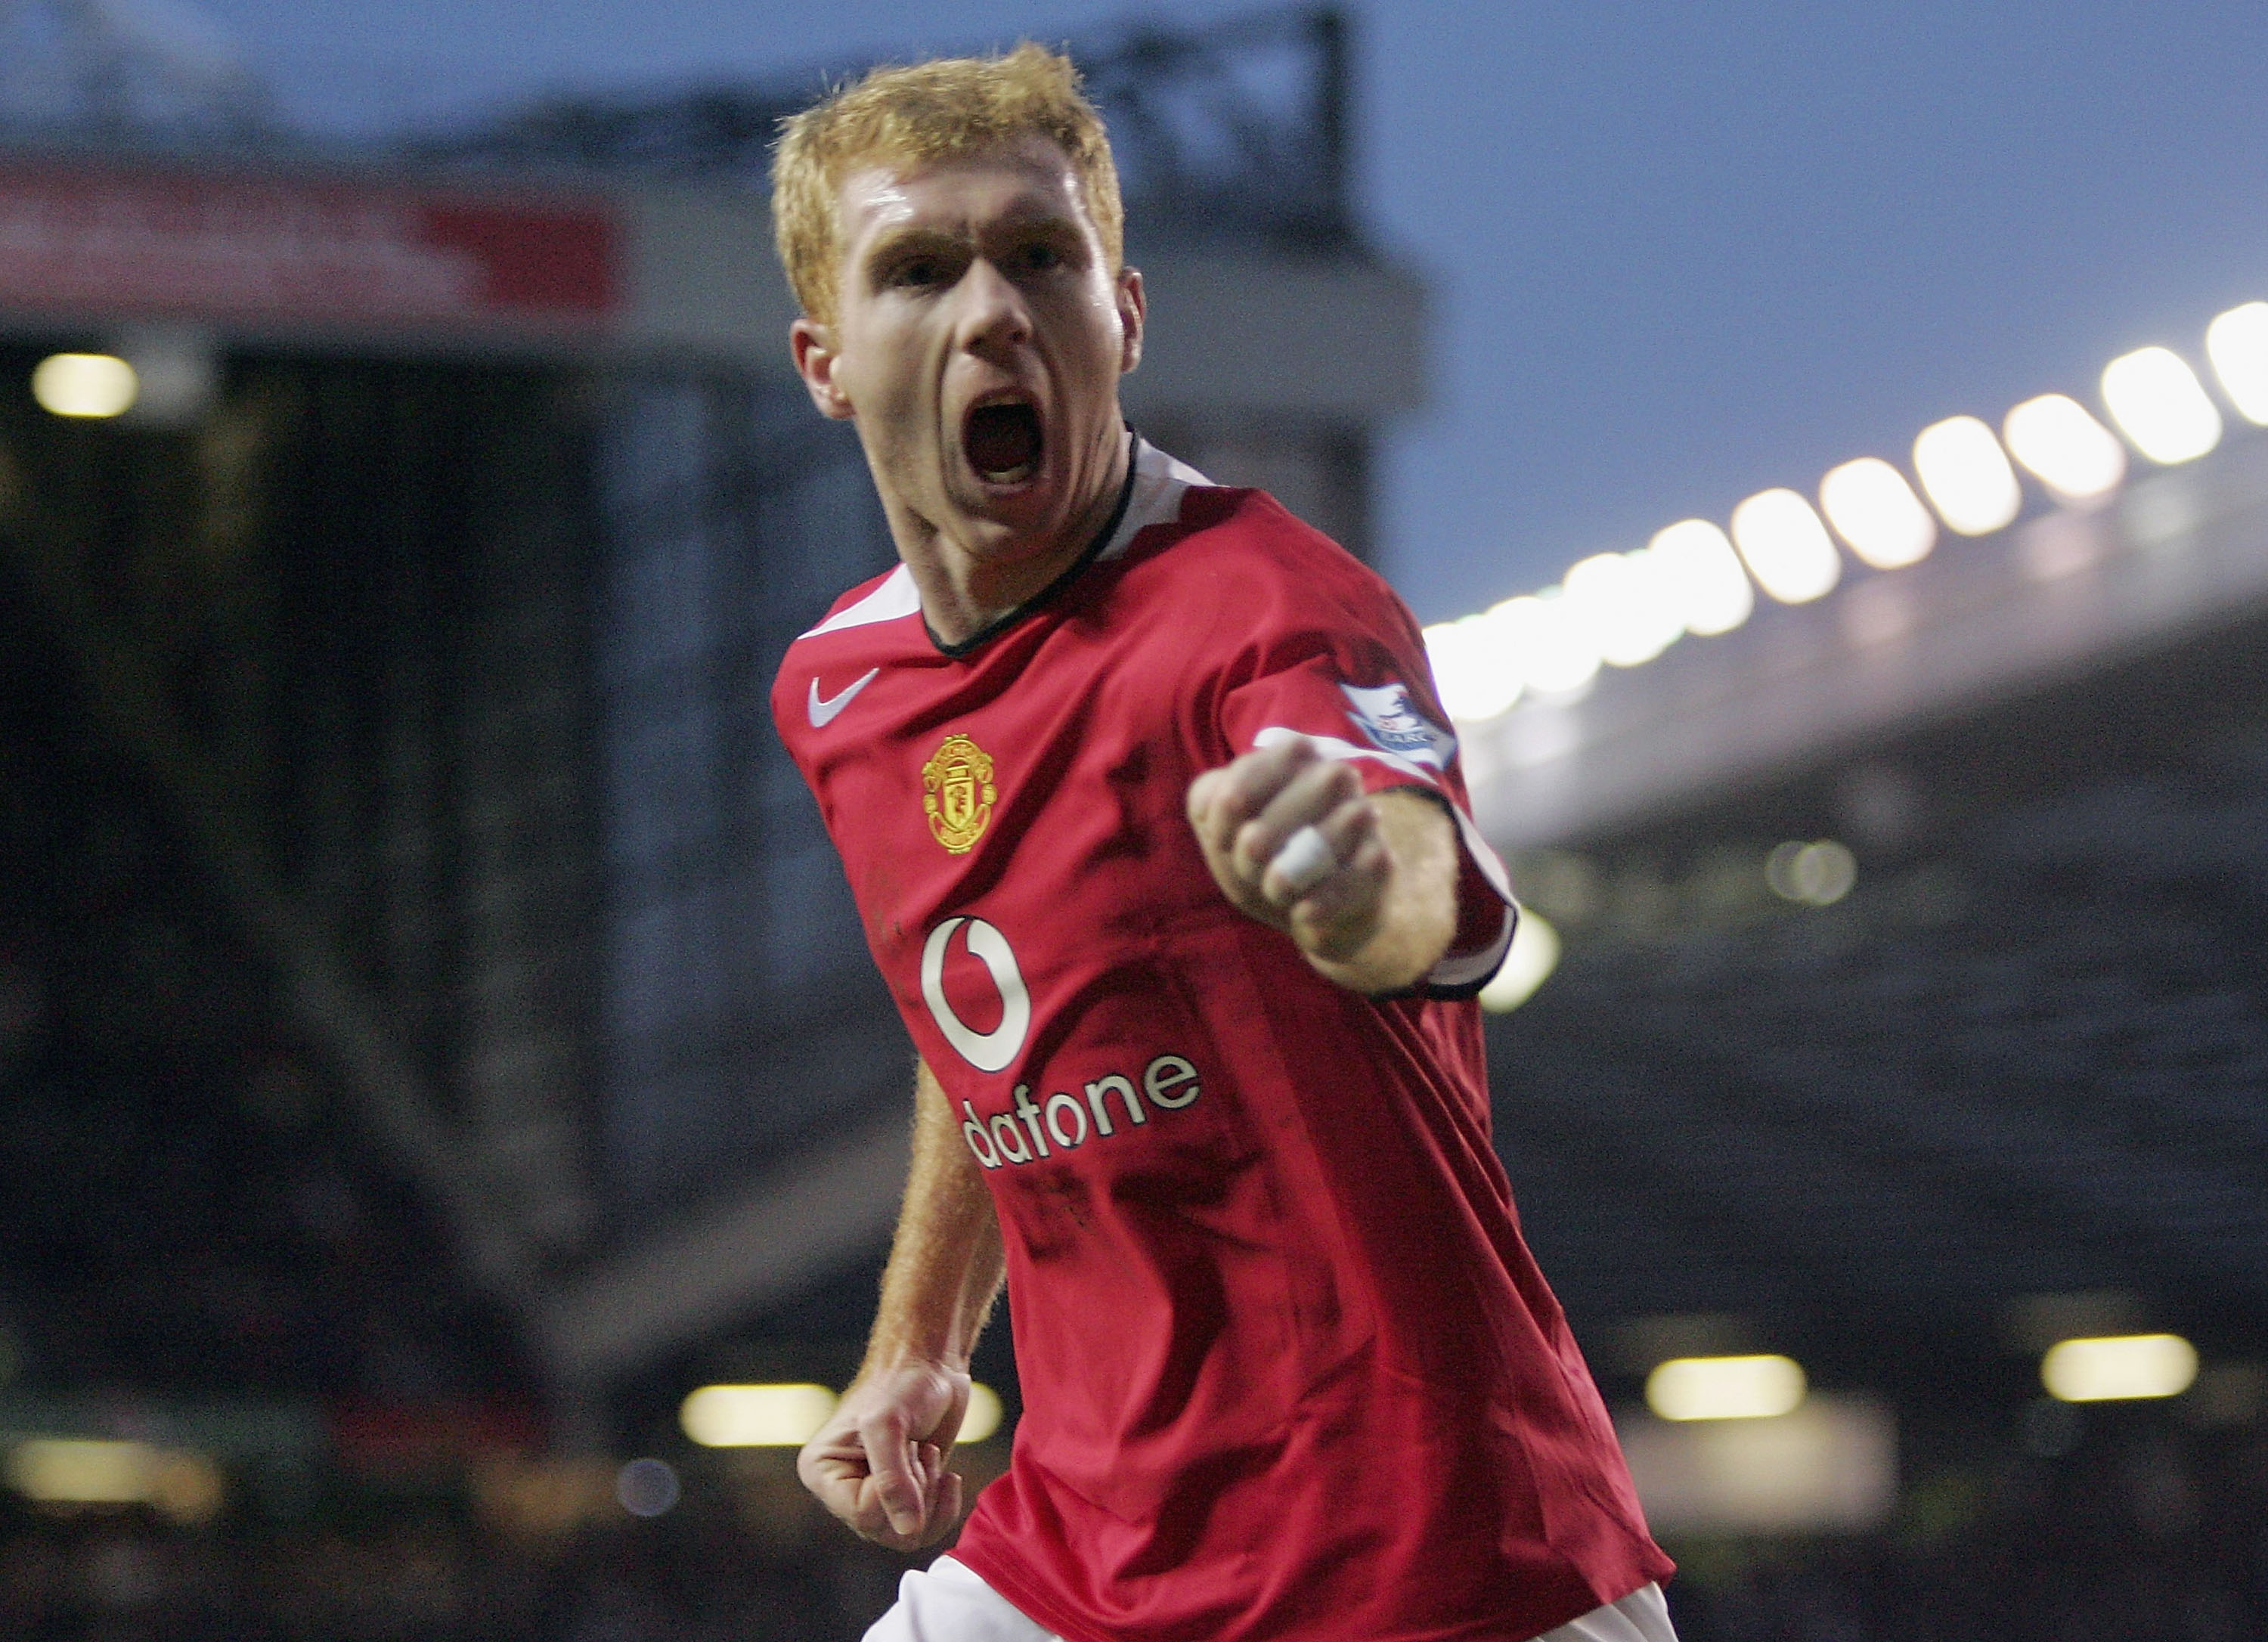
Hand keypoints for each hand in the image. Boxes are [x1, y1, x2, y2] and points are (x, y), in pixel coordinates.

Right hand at [798, 1361, 970, 1549]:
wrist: (930, 1367)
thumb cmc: (900, 1385)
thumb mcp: (887, 1425)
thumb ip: (894, 1480)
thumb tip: (907, 1531)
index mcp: (822, 1472)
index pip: (862, 1515)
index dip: (895, 1492)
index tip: (907, 1450)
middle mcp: (842, 1491)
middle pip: (885, 1532)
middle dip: (916, 1493)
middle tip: (920, 1450)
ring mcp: (874, 1497)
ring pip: (907, 1535)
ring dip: (930, 1496)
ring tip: (928, 1455)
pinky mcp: (904, 1497)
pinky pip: (925, 1529)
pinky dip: (944, 1507)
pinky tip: (949, 1476)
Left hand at [1186, 736, 1392, 963]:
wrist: (1314, 910)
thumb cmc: (1266, 856)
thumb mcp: (1223, 828)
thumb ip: (1207, 800)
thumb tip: (1227, 801)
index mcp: (1293, 755)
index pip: (1246, 775)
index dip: (1225, 814)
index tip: (1222, 839)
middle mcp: (1335, 775)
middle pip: (1276, 815)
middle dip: (1251, 852)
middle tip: (1250, 868)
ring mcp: (1363, 817)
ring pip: (1315, 846)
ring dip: (1282, 880)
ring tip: (1277, 890)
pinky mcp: (1380, 862)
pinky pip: (1341, 886)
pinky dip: (1313, 907)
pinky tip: (1303, 910)